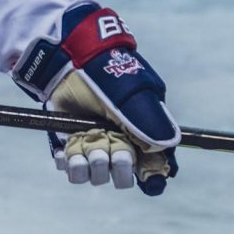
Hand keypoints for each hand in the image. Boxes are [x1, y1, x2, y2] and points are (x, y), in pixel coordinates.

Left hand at [13, 1, 179, 194]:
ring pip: (96, 175)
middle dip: (117, 167)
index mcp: (139, 130)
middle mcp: (117, 140)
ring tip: (84, 146)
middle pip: (122, 174)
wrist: (72, 57)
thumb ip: (152, 125)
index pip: (150, 164)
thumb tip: (166, 150)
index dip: (150, 175)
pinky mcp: (69, 141)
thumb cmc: (108, 73)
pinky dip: (70, 165)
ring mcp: (93, 141)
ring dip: (91, 166)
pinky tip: (67, 153)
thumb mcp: (136, 96)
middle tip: (108, 150)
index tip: (146, 177)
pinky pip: (72, 168)